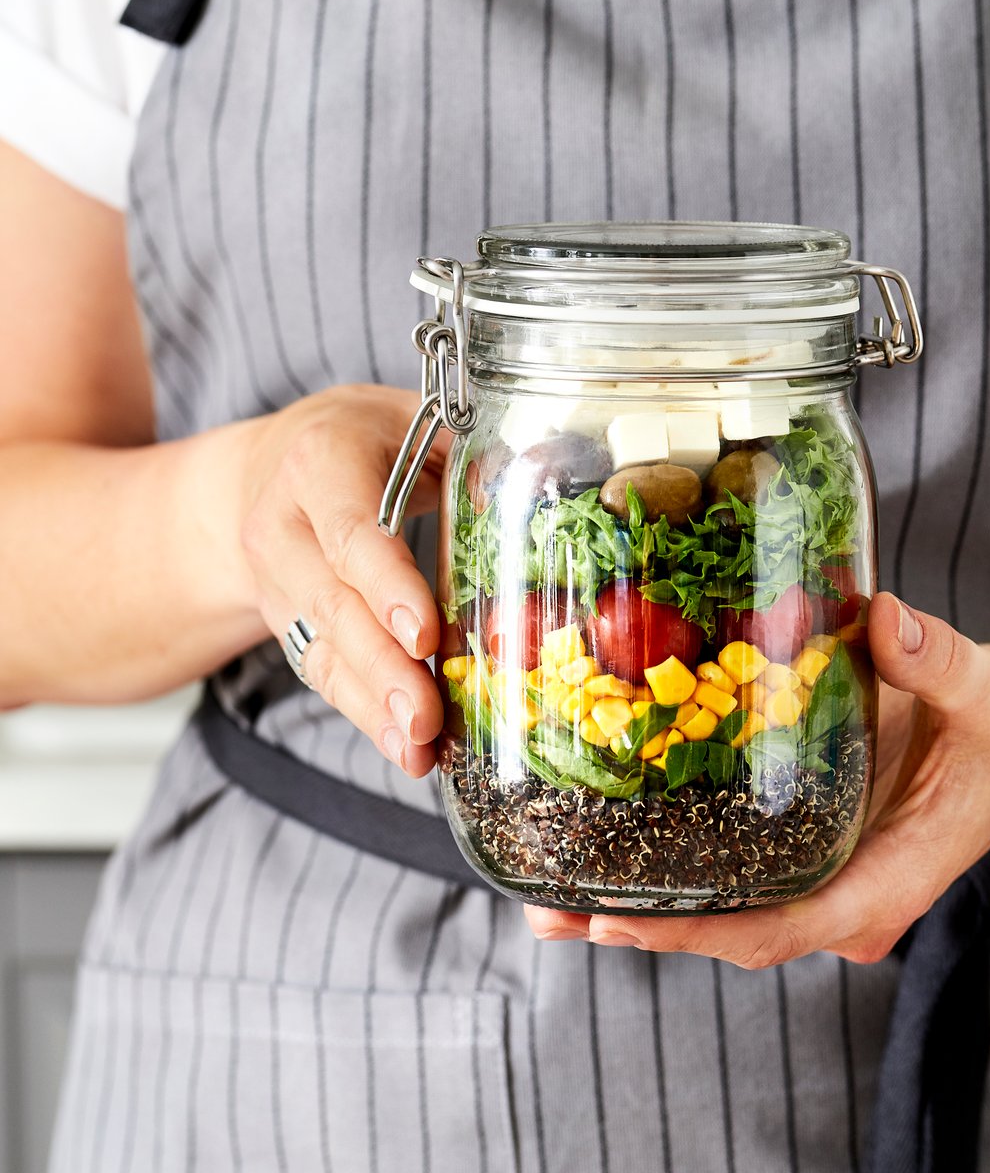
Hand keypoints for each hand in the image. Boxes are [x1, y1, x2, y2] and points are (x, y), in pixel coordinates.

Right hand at [233, 384, 448, 775]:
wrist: (265, 470)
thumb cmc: (363, 441)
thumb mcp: (413, 423)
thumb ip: (469, 450)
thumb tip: (542, 474)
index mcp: (319, 464)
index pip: (351, 533)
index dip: (387, 587)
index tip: (424, 637)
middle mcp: (283, 526)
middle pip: (333, 605)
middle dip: (383, 668)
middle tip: (427, 718)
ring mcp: (278, 583)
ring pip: (323, 649)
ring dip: (374, 705)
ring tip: (419, 749)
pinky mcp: (287, 625)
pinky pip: (323, 673)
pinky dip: (366, 713)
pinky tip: (404, 748)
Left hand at [525, 592, 989, 964]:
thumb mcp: (985, 688)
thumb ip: (938, 658)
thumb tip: (886, 617)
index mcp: (891, 879)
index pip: (786, 927)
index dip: (702, 930)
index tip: (624, 923)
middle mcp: (849, 896)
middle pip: (737, 932)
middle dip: (644, 928)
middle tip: (550, 913)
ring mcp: (826, 879)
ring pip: (728, 912)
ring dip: (641, 909)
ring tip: (546, 898)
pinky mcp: (808, 850)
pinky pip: (735, 873)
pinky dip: (671, 868)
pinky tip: (602, 848)